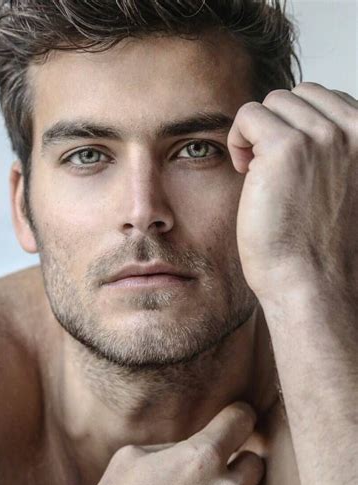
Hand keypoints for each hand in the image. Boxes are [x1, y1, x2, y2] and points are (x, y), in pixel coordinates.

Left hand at [227, 82, 357, 303]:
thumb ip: (338, 152)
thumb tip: (302, 121)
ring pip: (274, 103)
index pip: (329, 100)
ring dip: (259, 134)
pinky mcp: (285, 147)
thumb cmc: (324, 247)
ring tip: (259, 174)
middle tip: (271, 170)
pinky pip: (248, 114)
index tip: (293, 167)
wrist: (314, 286)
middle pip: (300, 96)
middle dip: (280, 127)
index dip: (301, 129)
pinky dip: (239, 139)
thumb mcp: (348, 186)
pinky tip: (244, 171)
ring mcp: (324, 136)